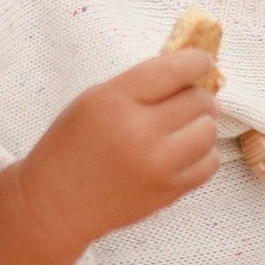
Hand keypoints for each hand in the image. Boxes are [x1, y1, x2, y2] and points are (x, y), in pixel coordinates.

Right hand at [17, 49, 219, 257]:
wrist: (55, 203)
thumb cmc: (71, 145)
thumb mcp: (93, 100)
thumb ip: (138, 84)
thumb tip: (190, 72)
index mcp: (116, 100)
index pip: (175, 69)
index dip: (197, 60)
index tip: (202, 62)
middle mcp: (140, 130)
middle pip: (198, 99)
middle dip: (197, 95)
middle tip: (186, 101)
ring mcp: (158, 164)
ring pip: (209, 131)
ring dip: (202, 124)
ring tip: (185, 127)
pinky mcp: (168, 191)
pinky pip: (209, 164)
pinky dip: (202, 154)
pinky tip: (184, 153)